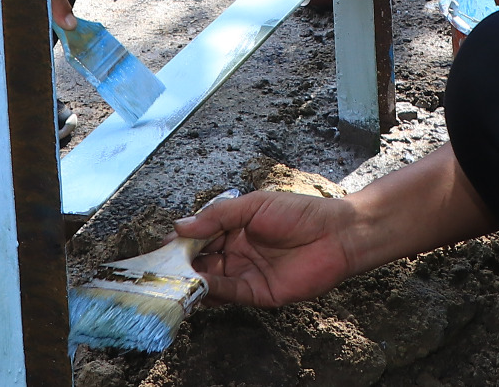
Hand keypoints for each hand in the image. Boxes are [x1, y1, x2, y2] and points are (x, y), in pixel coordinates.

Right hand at [176, 189, 363, 306]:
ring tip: (174, 279)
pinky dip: (213, 291)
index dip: (182, 242)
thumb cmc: (300, 213)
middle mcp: (238, 252)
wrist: (336, 235)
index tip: (161, 247)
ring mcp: (248, 273)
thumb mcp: (254, 205)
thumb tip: (181, 225)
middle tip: (161, 268)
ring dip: (194, 280)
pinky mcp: (259, 293)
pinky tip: (199, 285)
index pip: (202, 237)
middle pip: (203, 261)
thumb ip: (217, 216)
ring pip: (213, 280)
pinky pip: (231, 293)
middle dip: (183, 264)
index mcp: (236, 228)